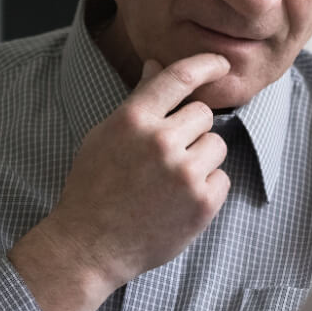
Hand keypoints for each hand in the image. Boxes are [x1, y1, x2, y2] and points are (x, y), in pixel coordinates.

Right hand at [9, 53, 231, 310]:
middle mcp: (161, 142)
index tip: (221, 64)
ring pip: (216, 145)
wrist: (90, 246)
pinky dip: (206, 189)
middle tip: (166, 156)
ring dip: (201, 159)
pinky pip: (222, 179)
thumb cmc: (93, 188)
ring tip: (171, 181)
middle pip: (204, 115)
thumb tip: (157, 65)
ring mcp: (184, 174)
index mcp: (134, 119)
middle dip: (190, 131)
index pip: (180, 76)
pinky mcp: (202, 203)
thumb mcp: (105, 136)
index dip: (206, 64)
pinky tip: (178, 202)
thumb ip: (138, 102)